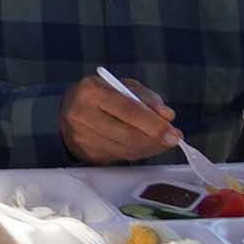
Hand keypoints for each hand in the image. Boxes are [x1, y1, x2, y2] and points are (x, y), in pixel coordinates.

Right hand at [61, 68, 177, 164]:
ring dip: (149, 148)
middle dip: (155, 139)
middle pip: (127, 134)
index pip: (128, 110)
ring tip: (162, 141)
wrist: (69, 109)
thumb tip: (167, 116)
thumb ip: (146, 98)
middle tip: (173, 138)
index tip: (172, 131)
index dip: (153, 123)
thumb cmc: (100, 95)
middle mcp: (81, 114)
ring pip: (125, 150)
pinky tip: (146, 146)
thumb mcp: (122, 86)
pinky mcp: (86, 153)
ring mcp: (81, 137)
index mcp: (91, 91)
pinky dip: (138, 153)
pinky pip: (120, 157)